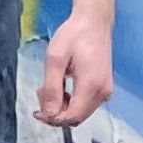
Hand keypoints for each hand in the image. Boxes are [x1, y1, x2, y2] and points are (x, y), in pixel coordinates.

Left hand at [38, 11, 114, 125]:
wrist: (94, 23)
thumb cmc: (73, 36)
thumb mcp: (55, 59)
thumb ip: (52, 87)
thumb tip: (49, 113)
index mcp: (92, 86)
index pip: (72, 116)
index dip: (53, 118)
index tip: (36, 111)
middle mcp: (103, 93)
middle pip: (77, 117)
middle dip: (55, 111)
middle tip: (41, 92)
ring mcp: (105, 91)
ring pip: (80, 112)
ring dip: (62, 106)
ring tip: (48, 86)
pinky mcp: (103, 88)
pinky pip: (85, 104)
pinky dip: (70, 100)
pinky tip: (60, 85)